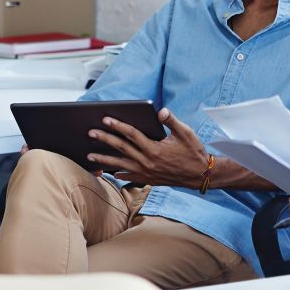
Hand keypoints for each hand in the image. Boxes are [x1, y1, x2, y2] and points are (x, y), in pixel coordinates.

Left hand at [85, 108, 210, 186]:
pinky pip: (130, 177)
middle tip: (90, 133)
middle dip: (105, 140)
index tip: (106, 119)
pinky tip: (110, 173)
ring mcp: (146, 172)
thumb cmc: (193, 151)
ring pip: (120, 165)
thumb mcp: (185, 133)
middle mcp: (147, 161)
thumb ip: (171, 121)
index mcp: (154, 148)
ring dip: (104, 160)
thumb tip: (160, 111)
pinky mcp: (149, 179)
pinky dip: (119, 174)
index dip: (118, 126)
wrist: (200, 175)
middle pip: (121, 148)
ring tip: (89, 157)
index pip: (132, 135)